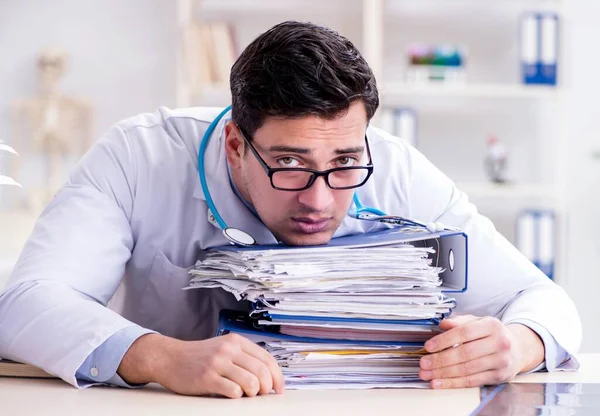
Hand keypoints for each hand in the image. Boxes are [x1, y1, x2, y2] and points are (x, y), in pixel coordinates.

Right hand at [118, 333, 284, 397]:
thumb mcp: (223, 348)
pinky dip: (236, 396)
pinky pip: (233, 391)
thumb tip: (268, 377)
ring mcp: (217, 363)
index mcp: (236, 341)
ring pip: (251, 382)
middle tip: (261, 395)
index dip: (277, 376)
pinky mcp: (207, 377)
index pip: (267, 358)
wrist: (169, 358)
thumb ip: (243, 357)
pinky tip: (229, 394)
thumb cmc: (199, 357)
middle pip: (262, 371)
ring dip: (252, 393)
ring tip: (244, 394)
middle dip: (266, 388)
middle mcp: (228, 349)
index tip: (279, 388)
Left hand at [418, 315, 543, 388]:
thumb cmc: (492, 334)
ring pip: (467, 369)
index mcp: (491, 325)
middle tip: (424, 363)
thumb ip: (459, 321)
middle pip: (464, 353)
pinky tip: (439, 382)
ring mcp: (500, 361)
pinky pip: (472, 381)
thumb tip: (442, 324)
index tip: (428, 346)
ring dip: (443, 374)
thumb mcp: (477, 321)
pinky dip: (453, 383)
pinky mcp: (499, 377)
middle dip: (440, 360)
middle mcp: (499, 343)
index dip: (444, 340)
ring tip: (427, 374)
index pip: (464, 332)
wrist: (518, 348)